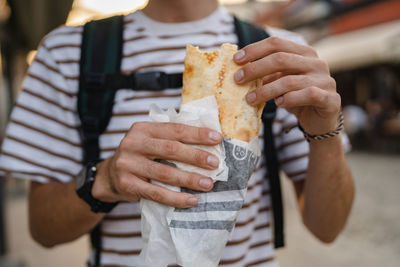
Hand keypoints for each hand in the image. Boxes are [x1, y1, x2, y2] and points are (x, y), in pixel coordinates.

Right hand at [92, 122, 222, 207]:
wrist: (109, 176)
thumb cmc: (140, 156)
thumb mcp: (149, 141)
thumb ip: (170, 139)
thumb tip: (208, 143)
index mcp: (143, 128)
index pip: (174, 129)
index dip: (197, 133)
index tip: (217, 138)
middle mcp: (133, 143)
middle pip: (170, 149)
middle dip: (196, 156)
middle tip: (215, 164)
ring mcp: (128, 164)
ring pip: (164, 173)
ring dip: (189, 179)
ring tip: (208, 184)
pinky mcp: (127, 184)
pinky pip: (156, 193)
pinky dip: (176, 198)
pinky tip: (191, 200)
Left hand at [233, 36, 340, 135]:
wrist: (321, 121)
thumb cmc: (297, 99)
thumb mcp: (280, 83)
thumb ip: (267, 75)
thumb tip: (239, 70)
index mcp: (304, 53)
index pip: (276, 44)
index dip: (255, 50)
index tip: (236, 60)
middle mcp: (316, 63)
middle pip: (281, 59)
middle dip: (255, 69)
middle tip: (237, 80)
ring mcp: (325, 80)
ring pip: (290, 81)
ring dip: (265, 91)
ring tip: (250, 99)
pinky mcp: (330, 99)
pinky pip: (307, 95)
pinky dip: (289, 99)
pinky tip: (278, 104)